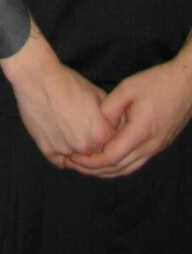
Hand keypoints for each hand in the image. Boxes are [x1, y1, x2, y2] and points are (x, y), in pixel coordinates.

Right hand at [5, 35, 113, 165]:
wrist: (37, 78)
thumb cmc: (68, 82)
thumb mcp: (98, 94)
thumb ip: (111, 116)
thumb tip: (117, 126)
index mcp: (102, 135)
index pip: (113, 146)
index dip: (107, 136)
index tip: (100, 128)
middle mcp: (85, 148)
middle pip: (95, 155)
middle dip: (93, 146)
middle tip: (84, 130)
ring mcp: (65, 151)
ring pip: (77, 160)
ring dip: (77, 152)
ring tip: (71, 132)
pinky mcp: (47, 150)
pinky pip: (60, 161)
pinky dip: (61, 154)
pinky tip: (60, 138)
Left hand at [67, 59, 191, 177]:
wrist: (187, 85)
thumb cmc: (158, 83)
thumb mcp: (128, 88)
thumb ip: (109, 107)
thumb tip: (97, 125)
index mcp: (140, 132)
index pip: (110, 158)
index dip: (89, 161)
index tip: (72, 156)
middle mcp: (149, 146)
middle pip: (117, 169)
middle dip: (93, 170)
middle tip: (73, 164)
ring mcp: (156, 148)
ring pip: (127, 169)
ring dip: (105, 171)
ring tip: (85, 165)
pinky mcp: (158, 146)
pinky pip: (135, 163)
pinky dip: (118, 166)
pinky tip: (106, 159)